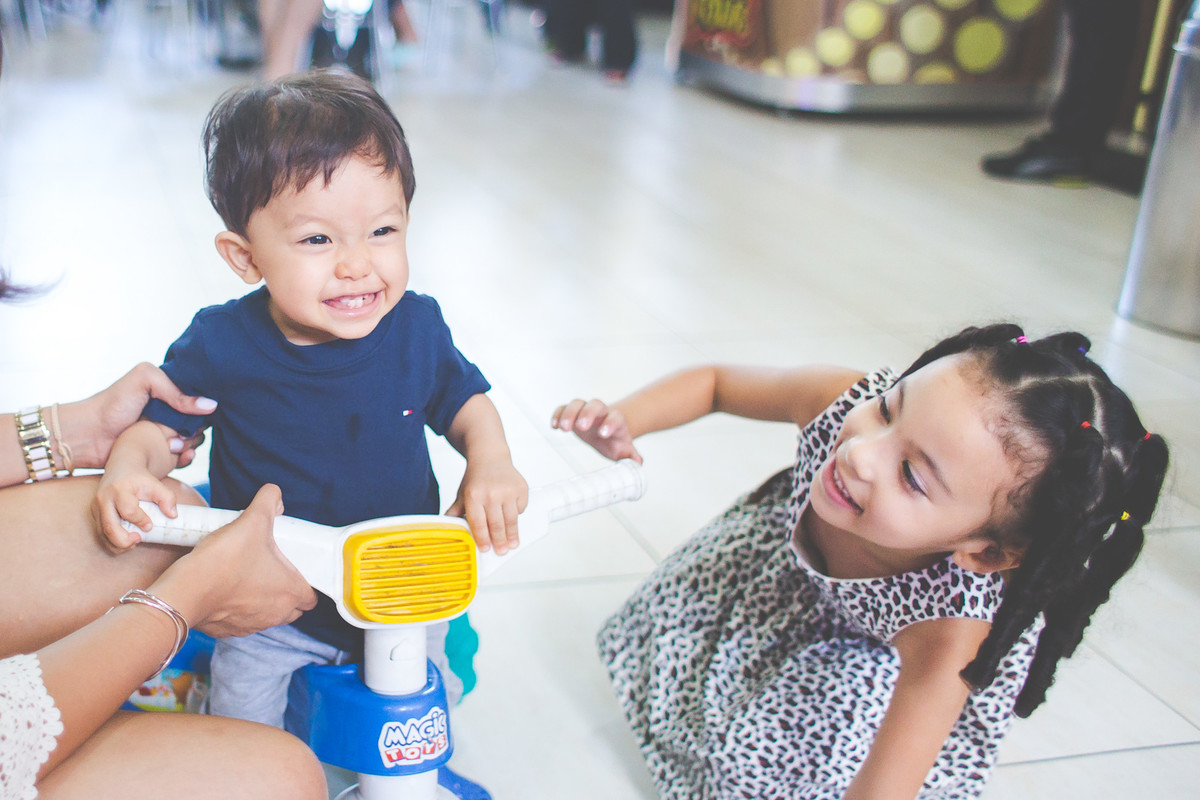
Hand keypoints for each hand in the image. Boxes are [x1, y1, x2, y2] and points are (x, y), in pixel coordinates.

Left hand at [64, 363, 216, 469]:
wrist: (88, 436)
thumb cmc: (111, 404)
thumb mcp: (144, 381)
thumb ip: (176, 390)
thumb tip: (210, 405)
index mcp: (167, 394)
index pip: (197, 401)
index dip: (202, 409)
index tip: (198, 416)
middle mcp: (168, 415)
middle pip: (198, 423)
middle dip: (195, 431)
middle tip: (179, 435)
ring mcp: (163, 436)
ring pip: (193, 442)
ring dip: (189, 446)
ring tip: (171, 446)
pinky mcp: (159, 456)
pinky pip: (182, 459)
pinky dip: (186, 459)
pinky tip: (181, 457)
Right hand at [93, 465, 178, 551]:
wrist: (122, 467)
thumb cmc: (140, 478)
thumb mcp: (156, 484)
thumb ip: (167, 498)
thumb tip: (173, 515)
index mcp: (119, 489)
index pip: (128, 510)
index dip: (140, 520)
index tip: (150, 525)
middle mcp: (104, 499)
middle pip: (109, 526)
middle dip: (124, 540)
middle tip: (139, 540)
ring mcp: (96, 508)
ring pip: (103, 534)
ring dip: (118, 544)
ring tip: (134, 541)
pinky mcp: (95, 514)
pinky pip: (101, 534)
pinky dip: (113, 542)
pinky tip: (126, 541)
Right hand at [149, 484, 316, 637]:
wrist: (186, 590)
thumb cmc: (225, 559)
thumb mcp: (253, 520)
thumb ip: (268, 501)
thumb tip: (274, 494)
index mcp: (290, 593)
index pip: (311, 598)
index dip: (306, 584)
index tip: (294, 571)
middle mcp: (275, 615)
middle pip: (292, 609)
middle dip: (285, 593)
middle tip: (272, 571)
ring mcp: (251, 626)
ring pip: (267, 616)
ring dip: (262, 601)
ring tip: (248, 578)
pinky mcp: (227, 631)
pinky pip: (240, 622)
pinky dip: (238, 609)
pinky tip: (227, 590)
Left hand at [446, 458, 528, 554]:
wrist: (490, 456)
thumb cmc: (476, 478)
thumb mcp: (462, 494)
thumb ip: (455, 511)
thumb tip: (447, 527)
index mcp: (474, 496)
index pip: (479, 523)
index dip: (482, 539)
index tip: (486, 549)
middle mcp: (491, 493)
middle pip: (497, 524)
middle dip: (499, 541)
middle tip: (502, 551)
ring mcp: (508, 491)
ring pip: (511, 520)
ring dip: (512, 534)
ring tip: (512, 544)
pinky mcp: (521, 488)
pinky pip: (521, 509)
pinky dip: (517, 515)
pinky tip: (512, 516)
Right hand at [551, 399, 641, 462]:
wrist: (608, 429)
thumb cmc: (615, 440)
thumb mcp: (624, 449)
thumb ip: (630, 456)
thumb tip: (637, 463)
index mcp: (616, 420)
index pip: (615, 418)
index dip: (610, 424)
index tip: (604, 434)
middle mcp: (600, 412)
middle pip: (595, 404)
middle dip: (588, 413)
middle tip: (581, 426)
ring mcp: (585, 410)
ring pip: (577, 403)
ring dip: (569, 413)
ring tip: (563, 428)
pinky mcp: (572, 413)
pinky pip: (563, 408)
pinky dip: (557, 414)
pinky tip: (554, 426)